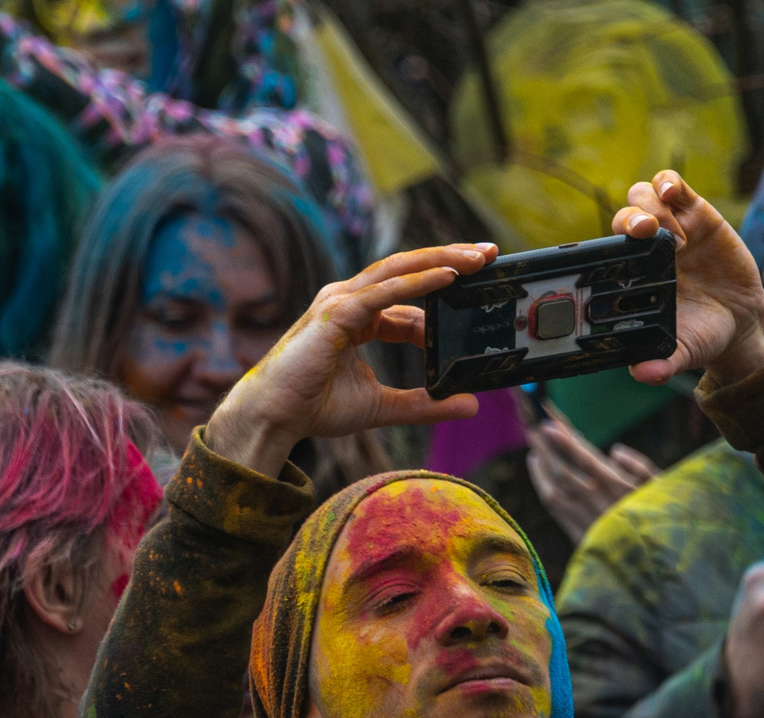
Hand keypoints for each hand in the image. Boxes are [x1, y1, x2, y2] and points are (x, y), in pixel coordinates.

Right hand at [205, 244, 497, 476]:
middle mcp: (350, 300)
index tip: (481, 291)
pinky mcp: (335, 313)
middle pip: (408, 269)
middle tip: (490, 254)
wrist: (273, 418)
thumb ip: (425, 405)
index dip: (444, 292)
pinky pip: (384, 292)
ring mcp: (341, 301)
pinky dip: (417, 282)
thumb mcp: (383, 407)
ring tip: (477, 259)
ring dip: (441, 260)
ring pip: (399, 270)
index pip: (410, 298)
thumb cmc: (314, 408)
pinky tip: (446, 277)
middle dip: (451, 258)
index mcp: (360, 317)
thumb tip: (470, 404)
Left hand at [526, 408, 658, 542]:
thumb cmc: (663, 520)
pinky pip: (555, 508)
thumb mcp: (663, 490)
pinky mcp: (578, 536)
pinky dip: (543, 486)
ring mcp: (584, 520)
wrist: (655, 565)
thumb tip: (615, 450)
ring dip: (540, 468)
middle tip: (532, 429)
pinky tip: (539, 472)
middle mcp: (597, 503)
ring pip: (554, 491)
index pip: (585, 460)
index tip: (548, 425)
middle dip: (546, 450)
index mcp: (618, 487)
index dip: (565, 442)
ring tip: (534, 448)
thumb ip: (640, 467)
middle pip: (563, 472)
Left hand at [613, 171, 763, 389]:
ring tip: (669, 229)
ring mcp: (673, 227)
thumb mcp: (684, 351)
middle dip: (630, 220)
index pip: (610, 251)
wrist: (740, 321)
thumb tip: (643, 375)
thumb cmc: (703, 334)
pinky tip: (671, 193)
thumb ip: (663, 363)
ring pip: (644, 197)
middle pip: (625, 218)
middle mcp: (648, 250)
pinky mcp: (697, 213)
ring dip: (650, 205)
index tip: (621, 255)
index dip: (610, 247)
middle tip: (644, 234)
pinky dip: (668, 183)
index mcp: (636, 277)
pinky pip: (674, 186)